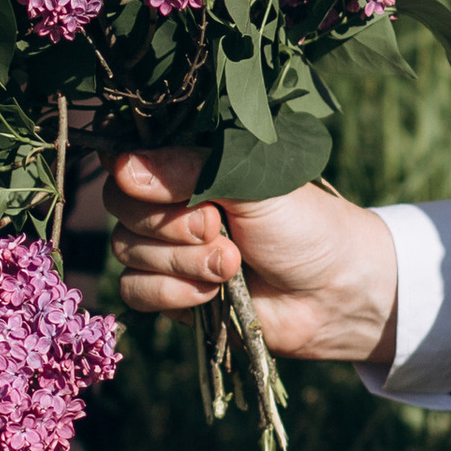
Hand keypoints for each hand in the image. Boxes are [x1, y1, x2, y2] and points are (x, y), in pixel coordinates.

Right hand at [106, 152, 400, 366]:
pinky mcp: (167, 293)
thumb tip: (120, 167)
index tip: (177, 192)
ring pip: (126, 250)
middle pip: (119, 205)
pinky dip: (172, 293)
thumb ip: (187, 171)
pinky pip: (134, 290)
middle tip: (220, 230)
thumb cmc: (300, 224)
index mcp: (186, 163)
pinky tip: (212, 294)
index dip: (138, 175)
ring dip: (182, 263)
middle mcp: (167, 201)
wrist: (330, 292)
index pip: (126, 155)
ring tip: (232, 265)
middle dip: (170, 225)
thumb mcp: (248, 185)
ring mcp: (164, 248)